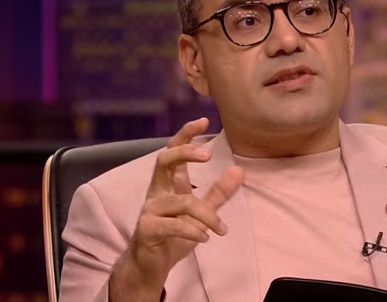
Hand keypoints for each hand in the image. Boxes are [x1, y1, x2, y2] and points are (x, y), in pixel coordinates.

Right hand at [110, 118, 243, 299]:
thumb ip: (218, 193)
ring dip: (206, 216)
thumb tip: (240, 170)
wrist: (151, 267)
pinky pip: (173, 225)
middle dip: (184, 153)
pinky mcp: (147, 230)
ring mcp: (149, 210)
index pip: (173, 151)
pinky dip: (193, 231)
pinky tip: (205, 238)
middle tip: (208, 155)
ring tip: (220, 229)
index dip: (186, 134)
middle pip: (163, 161)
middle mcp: (156, 192)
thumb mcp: (201, 213)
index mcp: (168, 184)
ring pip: (181, 203)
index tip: (204, 120)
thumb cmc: (173, 236)